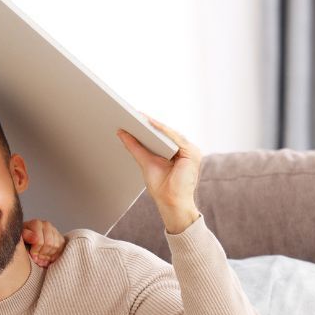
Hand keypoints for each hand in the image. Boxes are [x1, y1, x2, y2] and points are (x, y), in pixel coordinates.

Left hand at [21, 219, 66, 268]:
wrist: (27, 240)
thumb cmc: (22, 239)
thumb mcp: (20, 238)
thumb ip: (26, 236)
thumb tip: (35, 239)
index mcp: (36, 223)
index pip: (40, 241)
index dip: (36, 251)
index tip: (32, 255)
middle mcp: (46, 225)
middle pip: (50, 244)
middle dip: (43, 254)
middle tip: (37, 259)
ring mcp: (54, 230)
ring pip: (56, 246)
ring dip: (49, 255)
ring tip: (42, 259)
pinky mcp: (60, 237)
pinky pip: (61, 248)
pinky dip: (55, 255)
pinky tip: (47, 257)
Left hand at [116, 116, 201, 233]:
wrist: (171, 203)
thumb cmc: (161, 187)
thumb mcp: (145, 162)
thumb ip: (135, 146)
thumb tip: (121, 132)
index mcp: (177, 152)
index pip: (161, 135)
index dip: (148, 126)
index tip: (132, 115)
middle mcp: (185, 150)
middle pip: (166, 133)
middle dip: (150, 123)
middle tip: (133, 112)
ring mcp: (191, 150)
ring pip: (170, 133)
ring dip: (155, 124)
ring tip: (139, 116)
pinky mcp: (193, 153)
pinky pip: (175, 138)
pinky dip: (163, 130)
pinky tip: (151, 124)